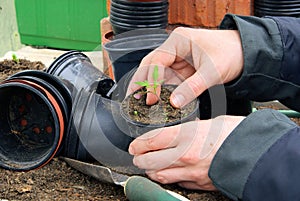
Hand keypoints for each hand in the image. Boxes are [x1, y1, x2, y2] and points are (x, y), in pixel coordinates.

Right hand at [127, 27, 243, 106]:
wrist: (245, 53)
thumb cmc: (230, 53)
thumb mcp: (212, 71)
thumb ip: (192, 88)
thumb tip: (175, 103)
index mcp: (178, 40)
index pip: (156, 60)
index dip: (151, 80)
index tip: (151, 97)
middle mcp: (174, 48)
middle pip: (150, 65)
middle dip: (141, 82)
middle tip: (132, 99)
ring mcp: (177, 59)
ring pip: (156, 74)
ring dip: (148, 88)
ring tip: (138, 102)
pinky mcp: (182, 69)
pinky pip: (167, 80)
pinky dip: (161, 91)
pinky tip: (155, 100)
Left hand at [128, 115, 244, 189]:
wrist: (256, 152)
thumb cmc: (235, 133)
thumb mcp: (209, 123)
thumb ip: (189, 131)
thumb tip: (178, 135)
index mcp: (186, 135)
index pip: (152, 140)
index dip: (139, 144)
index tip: (134, 145)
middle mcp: (185, 155)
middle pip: (150, 161)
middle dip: (140, 158)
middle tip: (137, 155)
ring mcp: (191, 171)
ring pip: (160, 175)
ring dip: (151, 170)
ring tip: (149, 166)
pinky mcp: (200, 183)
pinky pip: (178, 183)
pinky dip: (169, 178)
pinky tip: (169, 174)